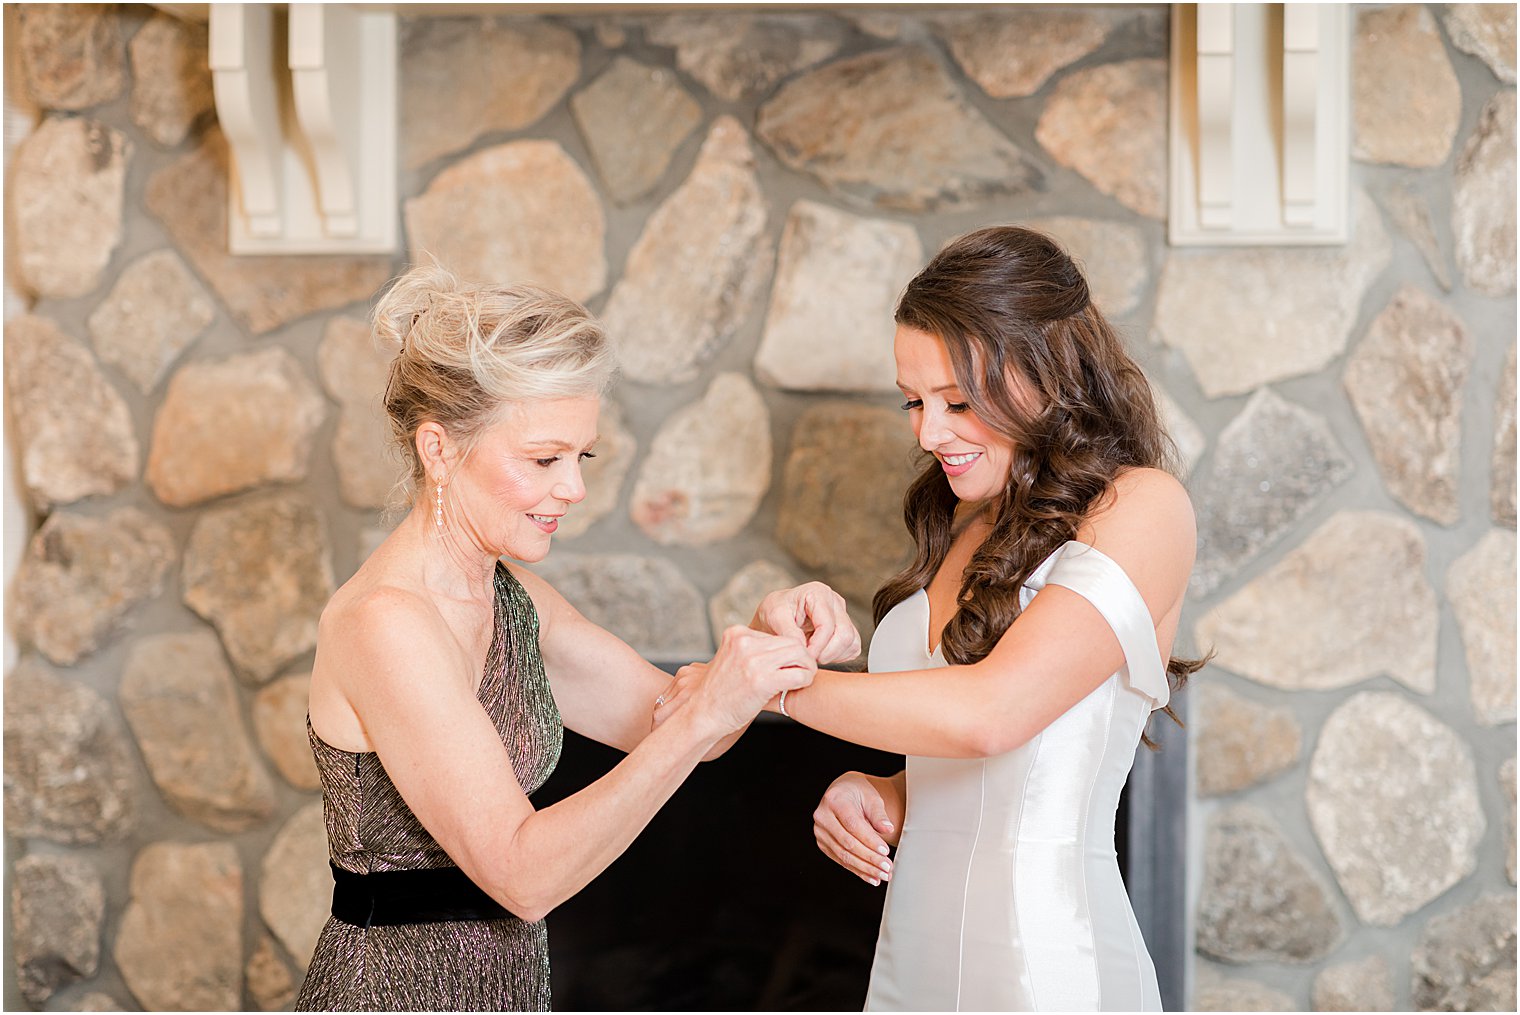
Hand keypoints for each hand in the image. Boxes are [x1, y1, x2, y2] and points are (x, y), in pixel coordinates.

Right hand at [653, 626, 814, 737]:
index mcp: (736, 633)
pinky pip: (799, 674)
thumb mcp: (731, 660)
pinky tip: (799, 686)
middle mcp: (745, 642)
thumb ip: (751, 651)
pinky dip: (805, 680)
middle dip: (802, 657)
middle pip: (791, 641)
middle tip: (804, 671)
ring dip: (807, 667)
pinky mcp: (762, 680)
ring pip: (800, 654)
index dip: (786, 651)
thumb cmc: (719, 693)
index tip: (788, 665)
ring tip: (803, 678)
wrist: (702, 715)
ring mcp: (753, 660)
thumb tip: (782, 650)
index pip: (776, 634)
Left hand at [752, 582, 860, 664]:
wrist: (775, 617)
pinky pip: (853, 648)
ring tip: (812, 655)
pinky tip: (821, 654)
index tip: (805, 656)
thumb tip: (804, 648)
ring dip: (833, 656)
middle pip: (845, 634)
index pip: (827, 625)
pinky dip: (838, 656)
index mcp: (818, 593)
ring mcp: (843, 615)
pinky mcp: (847, 628)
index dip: (817, 646)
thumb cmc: (774, 612)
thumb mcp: (774, 617)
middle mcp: (835, 602)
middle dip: (827, 652)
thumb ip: (789, 631)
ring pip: (851, 642)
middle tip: (809, 659)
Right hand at [814, 771, 901, 885]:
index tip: (885, 851)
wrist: (844, 792)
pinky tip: (871, 877)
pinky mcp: (823, 844)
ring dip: (865, 868)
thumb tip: (888, 829)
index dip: (869, 840)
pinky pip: (841, 860)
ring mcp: (820, 832)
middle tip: (887, 867)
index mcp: (834, 800)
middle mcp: (823, 816)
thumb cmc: (858, 793)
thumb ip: (879, 815)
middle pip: (847, 842)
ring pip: (843, 855)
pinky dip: (857, 870)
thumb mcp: (872, 798)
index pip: (853, 824)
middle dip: (869, 858)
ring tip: (882, 875)